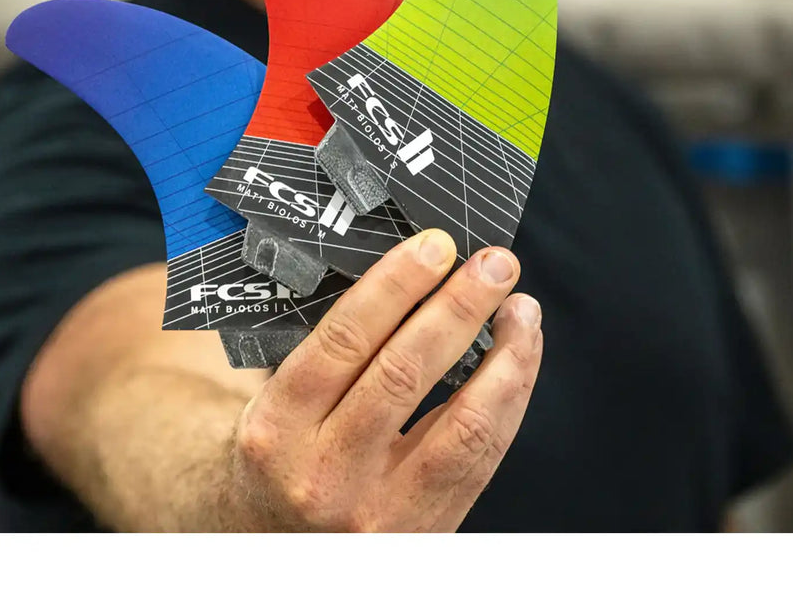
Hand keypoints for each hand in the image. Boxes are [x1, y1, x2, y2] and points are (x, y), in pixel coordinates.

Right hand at [222, 227, 542, 530]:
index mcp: (278, 427)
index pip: (344, 340)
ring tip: (521, 309)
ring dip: (504, 357)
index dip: (396, 285)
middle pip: (406, 374)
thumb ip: (326, 351)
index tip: (435, 245)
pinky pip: (482, 460)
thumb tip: (406, 275)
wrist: (271, 546)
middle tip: (494, 263)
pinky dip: (508, 402)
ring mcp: (380, 511)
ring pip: (462, 424)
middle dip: (459, 307)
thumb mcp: (271, 402)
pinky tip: (518, 362)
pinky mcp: (425, 532)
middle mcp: (326, 473)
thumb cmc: (277, 457)